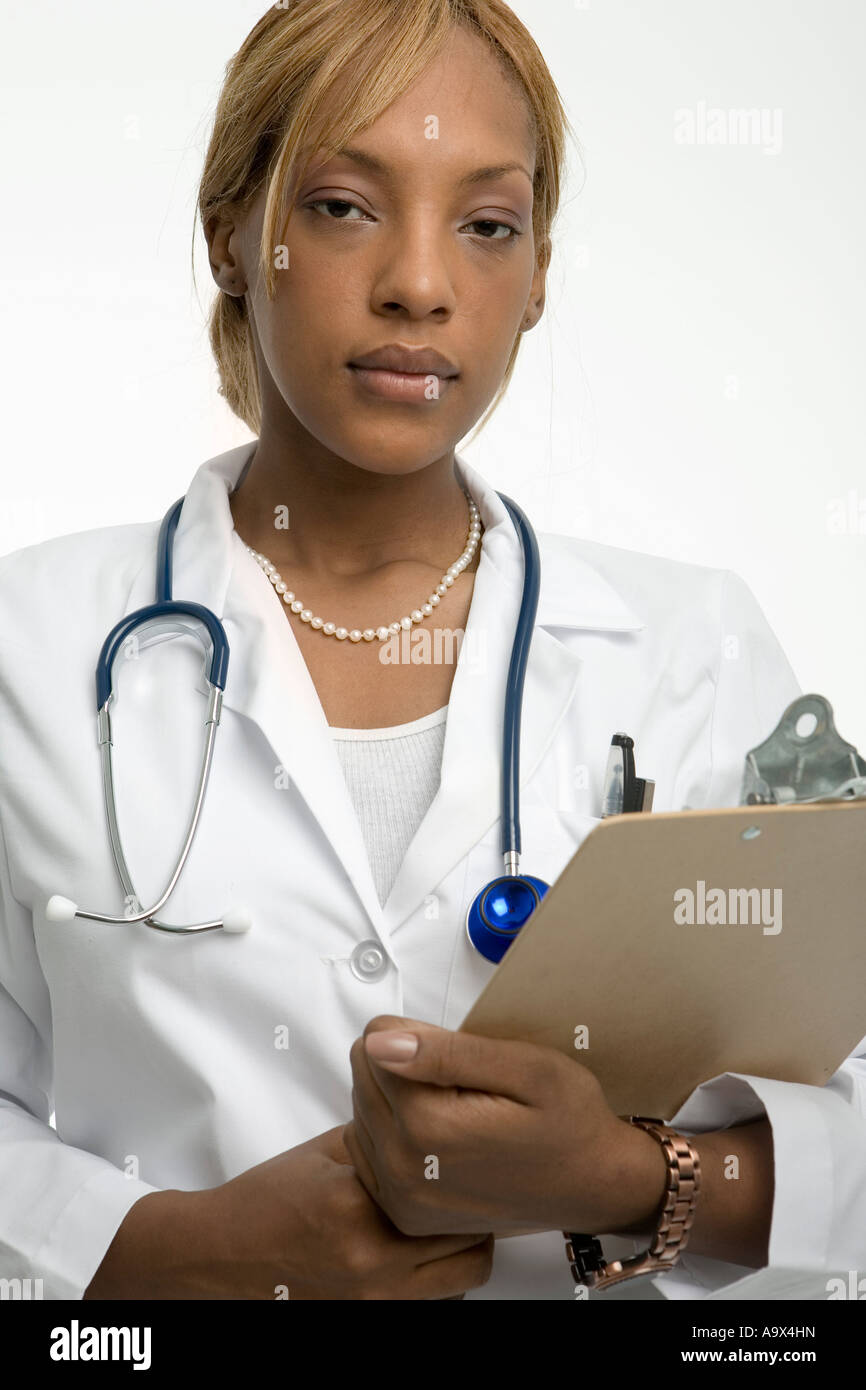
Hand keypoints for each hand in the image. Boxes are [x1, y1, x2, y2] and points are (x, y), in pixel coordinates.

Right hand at [85, 1124, 493, 1299]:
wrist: (220, 1256)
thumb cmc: (268, 1201)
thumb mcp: (326, 1152)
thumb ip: (383, 1141)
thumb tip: (432, 1121)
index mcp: (358, 1208)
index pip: (447, 1195)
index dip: (470, 1178)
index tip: (474, 1165)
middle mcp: (370, 1264)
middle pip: (470, 1250)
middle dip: (477, 1221)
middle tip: (469, 1197)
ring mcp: (372, 1303)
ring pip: (459, 1285)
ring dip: (462, 1257)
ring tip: (447, 1229)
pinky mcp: (368, 1321)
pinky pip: (430, 1306)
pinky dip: (437, 1284)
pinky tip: (421, 1255)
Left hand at [344, 1017, 667, 1238]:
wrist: (591, 1183)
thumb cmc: (568, 1123)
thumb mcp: (525, 1068)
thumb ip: (447, 1052)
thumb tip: (380, 1040)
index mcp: (430, 1126)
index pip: (374, 1041)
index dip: (417, 1035)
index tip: (458, 1056)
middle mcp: (405, 1168)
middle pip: (363, 1072)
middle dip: (403, 1063)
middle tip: (462, 1082)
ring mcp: (401, 1197)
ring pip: (362, 1106)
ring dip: (398, 1097)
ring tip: (455, 1107)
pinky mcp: (403, 1212)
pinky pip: (367, 1147)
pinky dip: (394, 1132)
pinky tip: (436, 1134)